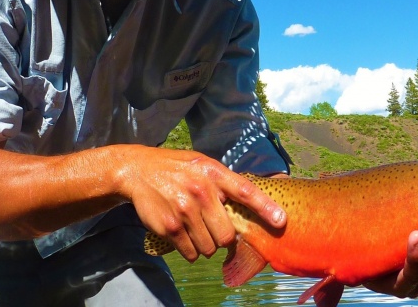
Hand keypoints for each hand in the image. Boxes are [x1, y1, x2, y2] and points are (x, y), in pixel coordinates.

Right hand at [122, 147, 286, 261]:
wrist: (137, 170)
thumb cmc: (176, 168)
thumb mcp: (202, 164)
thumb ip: (223, 182)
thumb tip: (251, 203)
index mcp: (213, 173)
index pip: (245, 190)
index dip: (265, 207)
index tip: (281, 220)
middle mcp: (201, 191)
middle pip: (227, 235)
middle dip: (222, 236)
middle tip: (212, 226)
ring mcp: (184, 211)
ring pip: (209, 248)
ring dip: (205, 244)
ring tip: (194, 227)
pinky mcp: (169, 228)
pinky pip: (190, 254)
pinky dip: (189, 250)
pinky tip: (182, 233)